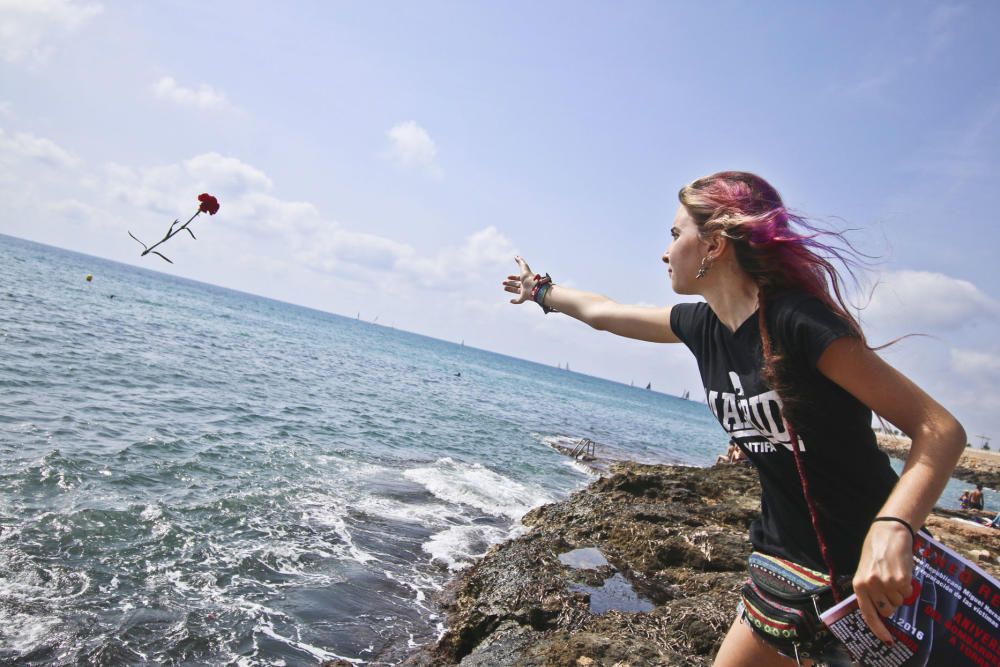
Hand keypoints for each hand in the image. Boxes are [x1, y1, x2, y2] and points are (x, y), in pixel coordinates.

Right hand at [502, 256, 537, 304]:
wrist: (534, 286)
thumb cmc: (529, 277)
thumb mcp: (524, 267)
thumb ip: (520, 261)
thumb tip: (516, 256)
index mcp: (525, 278)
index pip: (518, 277)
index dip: (513, 277)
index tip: (508, 276)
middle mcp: (525, 285)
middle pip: (516, 284)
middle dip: (510, 283)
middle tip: (503, 282)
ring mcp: (525, 292)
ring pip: (517, 291)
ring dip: (510, 289)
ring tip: (504, 288)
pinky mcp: (524, 298)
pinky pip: (519, 300)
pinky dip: (515, 301)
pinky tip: (510, 301)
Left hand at [852, 520, 914, 642]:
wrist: (889, 532)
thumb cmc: (877, 550)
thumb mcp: (866, 570)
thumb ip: (870, 589)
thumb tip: (880, 610)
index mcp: (859, 584)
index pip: (868, 613)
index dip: (878, 629)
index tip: (887, 640)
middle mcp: (871, 586)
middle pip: (887, 610)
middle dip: (891, 603)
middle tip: (890, 587)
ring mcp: (886, 584)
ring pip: (900, 601)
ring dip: (900, 592)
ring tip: (894, 573)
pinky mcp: (901, 580)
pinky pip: (908, 592)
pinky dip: (908, 585)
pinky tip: (902, 571)